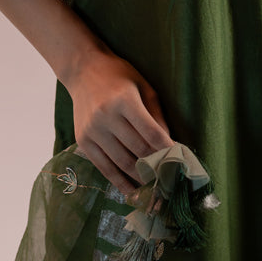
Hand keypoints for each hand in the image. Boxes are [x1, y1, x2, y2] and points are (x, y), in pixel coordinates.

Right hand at [66, 48, 172, 194]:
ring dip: (139, 177)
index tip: (179, 161)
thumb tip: (169, 143)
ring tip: (155, 187)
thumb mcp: (143, 86)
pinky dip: (119, 181)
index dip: (166, 149)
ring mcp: (92, 130)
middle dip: (156, 166)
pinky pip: (103, 167)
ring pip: (121, 162)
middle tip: (170, 179)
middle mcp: (106, 116)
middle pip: (137, 149)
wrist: (83, 70)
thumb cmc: (119, 76)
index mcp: (124, 100)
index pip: (150, 132)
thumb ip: (156, 115)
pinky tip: (132, 190)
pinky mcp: (82, 141)